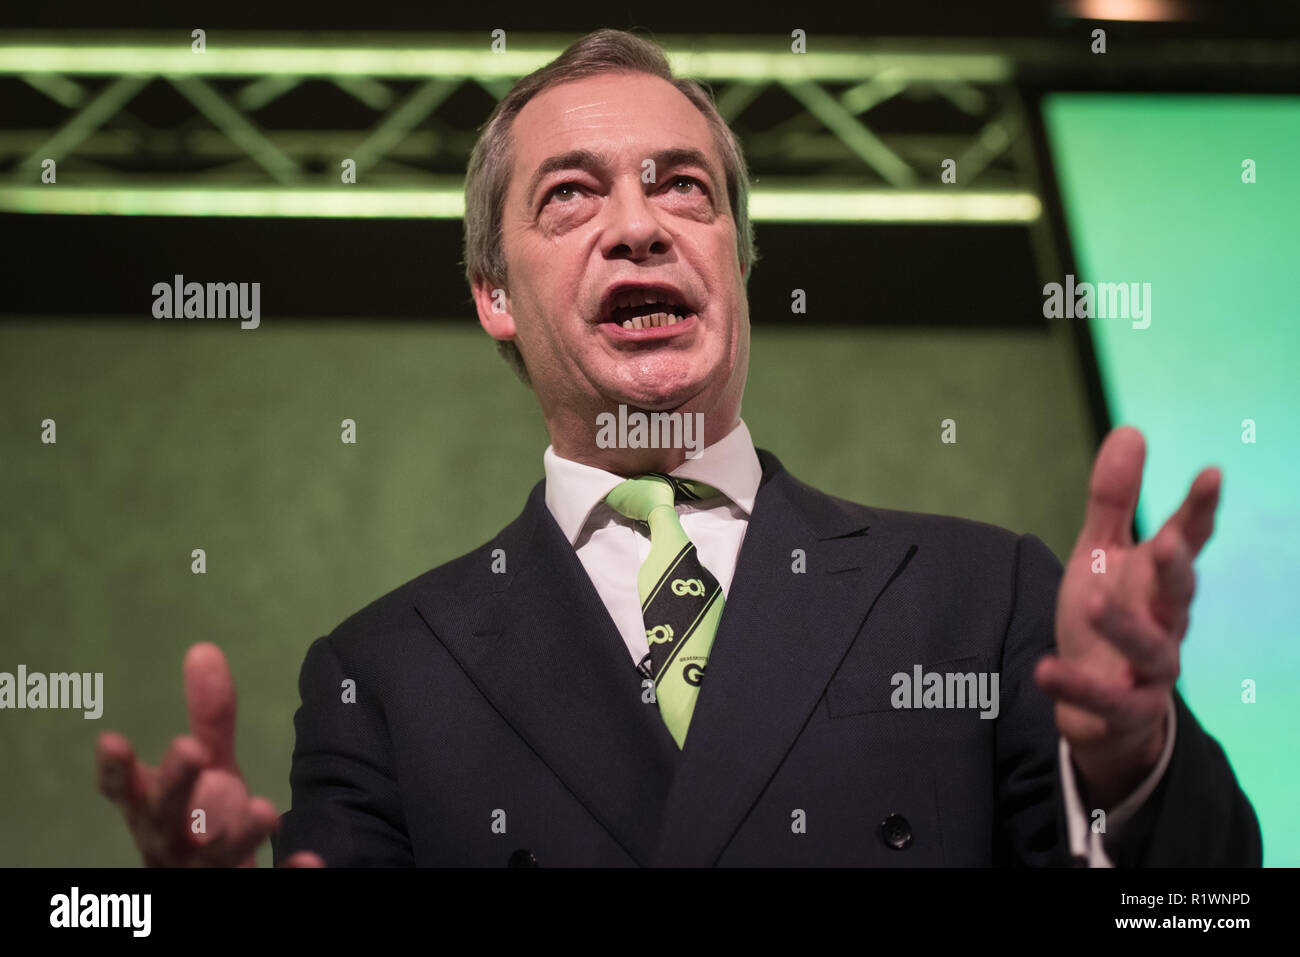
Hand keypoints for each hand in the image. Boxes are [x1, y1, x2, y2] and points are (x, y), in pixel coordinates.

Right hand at [96, 642, 323, 867]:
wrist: (210, 881)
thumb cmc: (201, 819)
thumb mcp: (208, 767)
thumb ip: (208, 718)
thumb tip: (204, 648)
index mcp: (154, 811)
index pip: (125, 792)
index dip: (116, 770)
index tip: (111, 738)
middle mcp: (170, 843)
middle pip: (167, 819)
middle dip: (176, 786)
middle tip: (191, 749)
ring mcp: (203, 872)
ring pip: (214, 858)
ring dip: (237, 833)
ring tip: (267, 809)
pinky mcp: (239, 888)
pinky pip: (264, 885)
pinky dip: (287, 873)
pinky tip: (310, 859)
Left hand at [1035, 427, 1220, 809]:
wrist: (1100, 703)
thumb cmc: (1107, 617)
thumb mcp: (1101, 553)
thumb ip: (1114, 500)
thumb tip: (1131, 430)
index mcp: (1159, 580)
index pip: (1187, 540)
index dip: (1199, 509)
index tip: (1212, 473)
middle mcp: (1166, 621)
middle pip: (1180, 594)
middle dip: (1175, 568)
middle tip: (1166, 543)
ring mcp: (1152, 667)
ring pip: (1151, 647)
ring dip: (1123, 624)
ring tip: (1090, 602)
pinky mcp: (1126, 708)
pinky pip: (1107, 699)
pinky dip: (1076, 685)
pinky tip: (1044, 669)